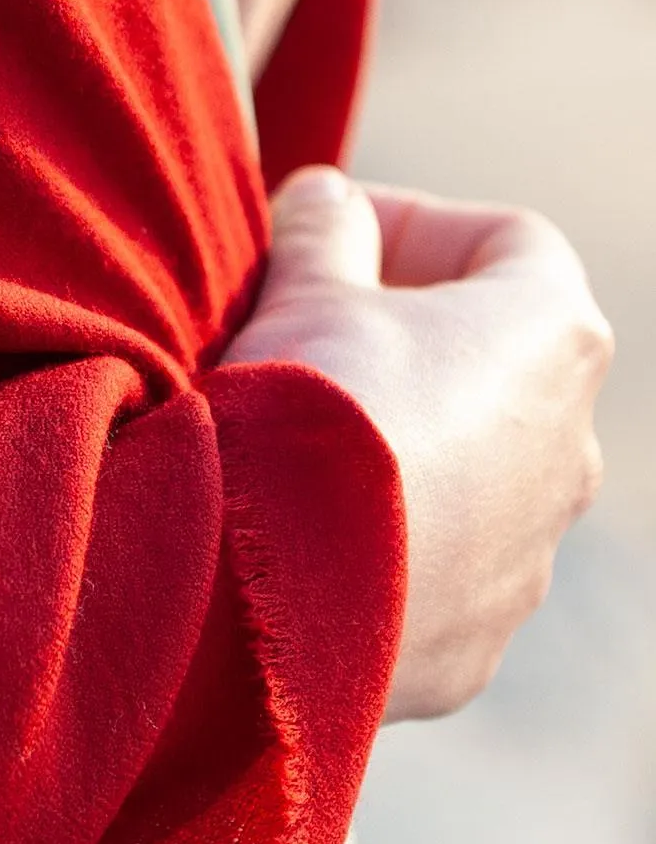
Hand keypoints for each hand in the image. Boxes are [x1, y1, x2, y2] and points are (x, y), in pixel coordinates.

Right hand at [224, 168, 613, 721]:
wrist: (274, 590)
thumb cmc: (306, 416)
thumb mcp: (301, 293)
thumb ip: (322, 229)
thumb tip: (325, 200)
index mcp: (549, 336)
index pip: (507, 239)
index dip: (413, 220)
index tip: (330, 235)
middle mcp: (570, 447)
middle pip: (491, 364)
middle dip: (401, 340)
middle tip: (304, 337)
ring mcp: (530, 557)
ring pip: (466, 477)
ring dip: (396, 445)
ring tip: (294, 449)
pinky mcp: (477, 642)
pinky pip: (431, 570)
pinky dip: (379, 542)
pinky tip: (296, 537)